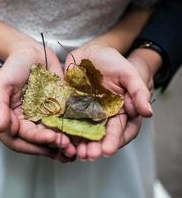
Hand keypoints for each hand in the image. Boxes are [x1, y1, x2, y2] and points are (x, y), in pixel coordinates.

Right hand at [0, 42, 75, 161]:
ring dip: (62, 144)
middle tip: (67, 148)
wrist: (28, 53)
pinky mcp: (53, 111)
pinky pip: (61, 125)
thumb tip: (0, 127)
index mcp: (10, 120)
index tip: (51, 138)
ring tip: (74, 149)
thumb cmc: (11, 68)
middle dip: (51, 146)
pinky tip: (78, 137)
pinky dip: (69, 132)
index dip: (36, 140)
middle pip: (37, 141)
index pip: (21, 137)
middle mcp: (25, 122)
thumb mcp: (1, 84)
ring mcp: (39, 117)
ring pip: (50, 136)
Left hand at [64, 43, 152, 159]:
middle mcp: (101, 116)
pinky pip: (65, 120)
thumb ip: (138, 92)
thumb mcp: (129, 74)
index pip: (118, 130)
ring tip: (73, 152)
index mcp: (119, 111)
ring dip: (78, 143)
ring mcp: (84, 112)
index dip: (113, 140)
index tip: (108, 150)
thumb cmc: (114, 63)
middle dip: (94, 146)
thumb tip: (148, 113)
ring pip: (81, 131)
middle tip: (88, 155)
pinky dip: (62, 129)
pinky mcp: (69, 106)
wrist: (93, 52)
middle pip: (98, 135)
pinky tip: (59, 136)